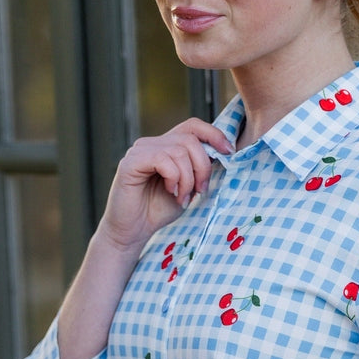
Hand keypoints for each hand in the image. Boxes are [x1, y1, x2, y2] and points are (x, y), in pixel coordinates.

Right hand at [98, 117, 230, 252]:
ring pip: (179, 150)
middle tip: (200, 191)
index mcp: (166, 146)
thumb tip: (222, 153)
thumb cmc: (158, 210)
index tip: (228, 153)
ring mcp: (140, 150)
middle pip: (190, 139)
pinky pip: (163, 159)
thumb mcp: (188, 187)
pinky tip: (170, 192)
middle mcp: (151, 143)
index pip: (193, 126)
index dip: (214, 135)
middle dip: (202, 167)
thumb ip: (200, 169)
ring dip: (188, 178)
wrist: (132, 231)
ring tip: (182, 197)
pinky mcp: (130, 162)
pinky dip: (174, 178)